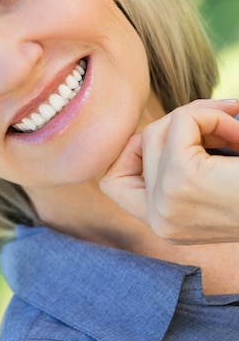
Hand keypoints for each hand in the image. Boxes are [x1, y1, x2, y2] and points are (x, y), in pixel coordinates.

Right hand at [100, 99, 238, 243]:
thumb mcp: (215, 177)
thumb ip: (184, 159)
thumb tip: (172, 122)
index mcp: (167, 224)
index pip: (114, 181)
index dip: (136, 148)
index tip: (180, 137)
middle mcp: (159, 221)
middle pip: (139, 145)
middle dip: (181, 122)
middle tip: (226, 123)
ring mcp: (166, 205)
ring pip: (157, 130)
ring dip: (200, 117)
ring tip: (236, 129)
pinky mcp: (180, 183)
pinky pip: (181, 124)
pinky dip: (212, 116)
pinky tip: (238, 131)